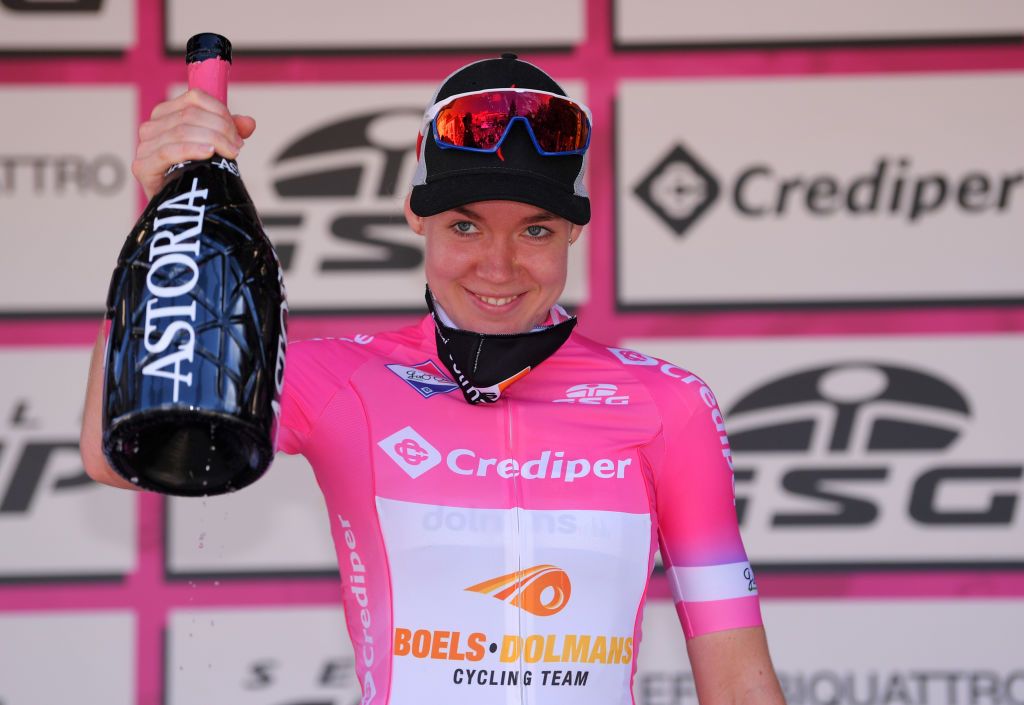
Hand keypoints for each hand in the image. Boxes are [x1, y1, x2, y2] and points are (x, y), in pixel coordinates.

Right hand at [132, 89, 256, 199]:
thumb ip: (230, 132)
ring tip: (231, 154)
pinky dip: (192, 149)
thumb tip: (249, 123)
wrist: (181, 207)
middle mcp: (151, 126)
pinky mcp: (142, 166)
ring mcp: (144, 146)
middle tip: (237, 147)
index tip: (237, 132)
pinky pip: (168, 151)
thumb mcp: (215, 148)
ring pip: (182, 131)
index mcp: (166, 114)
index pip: (194, 98)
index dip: (220, 111)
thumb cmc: (196, 174)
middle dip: (221, 130)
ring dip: (213, 140)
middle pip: (190, 115)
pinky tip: (209, 153)